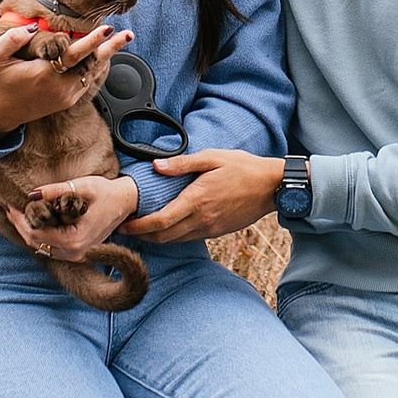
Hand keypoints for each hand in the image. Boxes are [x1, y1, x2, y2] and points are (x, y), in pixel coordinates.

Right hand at [0, 16, 120, 135]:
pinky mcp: (68, 99)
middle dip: (111, 47)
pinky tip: (106, 55)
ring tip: (123, 40)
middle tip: (128, 34)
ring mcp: (66, 95)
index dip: (91, 41)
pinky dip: (98, 66)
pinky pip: (88, 81)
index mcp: (44, 74)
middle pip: (92, 64)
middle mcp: (60, 86)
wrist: (1, 112)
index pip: (74, 55)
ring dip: (108, 56)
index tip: (106, 29)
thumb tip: (31, 27)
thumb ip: (10, 40)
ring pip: (93, 72)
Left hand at [14, 173, 139, 252]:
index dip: (20, 220)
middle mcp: (75, 252)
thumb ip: (56, 191)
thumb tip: (32, 194)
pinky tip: (33, 222)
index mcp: (75, 239)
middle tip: (9, 209)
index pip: (37, 234)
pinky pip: (51, 248)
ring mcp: (77, 255)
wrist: (125, 203)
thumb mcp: (81, 187)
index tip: (10, 206)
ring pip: (42, 248)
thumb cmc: (106, 193)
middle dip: (21, 226)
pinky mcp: (77, 253)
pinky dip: (40, 236)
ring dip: (28, 231)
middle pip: (36, 243)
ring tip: (17, 214)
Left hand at [126, 148, 284, 244]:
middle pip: (163, 237)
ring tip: (141, 230)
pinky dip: (173, 236)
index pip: (160, 221)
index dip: (139, 227)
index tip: (124, 225)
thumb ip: (182, 163)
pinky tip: (166, 227)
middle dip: (142, 236)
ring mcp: (210, 228)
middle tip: (125, 229)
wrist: (272, 186)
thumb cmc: (243, 168)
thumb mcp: (212, 157)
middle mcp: (202, 219)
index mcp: (197, 200)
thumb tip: (156, 166)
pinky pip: (189, 238)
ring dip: (156, 238)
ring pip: (175, 240)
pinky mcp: (217, 231)